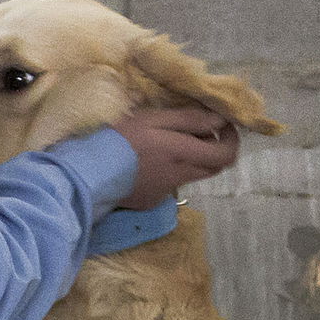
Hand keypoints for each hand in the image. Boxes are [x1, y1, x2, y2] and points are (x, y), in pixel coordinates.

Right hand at [110, 106, 238, 210]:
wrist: (88, 173)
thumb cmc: (119, 138)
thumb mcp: (152, 119)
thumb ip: (188, 120)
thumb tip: (220, 121)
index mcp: (183, 155)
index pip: (225, 155)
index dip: (231, 139)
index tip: (221, 124)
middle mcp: (181, 177)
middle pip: (213, 168)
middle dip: (213, 149)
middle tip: (196, 132)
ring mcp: (166, 192)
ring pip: (192, 175)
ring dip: (191, 159)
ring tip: (167, 143)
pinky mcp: (152, 200)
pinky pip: (171, 184)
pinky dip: (169, 170)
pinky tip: (146, 161)